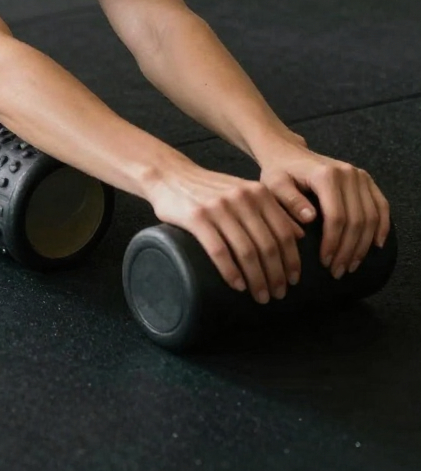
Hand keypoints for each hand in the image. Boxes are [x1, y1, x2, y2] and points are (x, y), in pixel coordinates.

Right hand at [146, 163, 307, 303]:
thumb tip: (300, 235)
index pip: (284, 233)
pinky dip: (231, 272)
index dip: (292, 260)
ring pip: (246, 251)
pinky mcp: (196, 217)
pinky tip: (237, 285)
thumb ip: (269, 208)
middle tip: (277, 295)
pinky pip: (219, 250)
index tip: (293, 281)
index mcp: (258, 193)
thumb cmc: (209, 188)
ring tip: (260, 296)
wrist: (169, 175)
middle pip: (267, 245)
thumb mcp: (243, 190)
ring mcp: (218, 207)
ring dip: (256, 279)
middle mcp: (242, 198)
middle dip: (276, 275)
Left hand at [256, 140, 390, 279]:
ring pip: (371, 216)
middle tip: (339, 271)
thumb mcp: (274, 185)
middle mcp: (347, 173)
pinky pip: (381, 205)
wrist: (288, 153)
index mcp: (325, 175)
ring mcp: (359, 175)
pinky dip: (381, 226)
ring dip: (364, 244)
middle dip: (349, 249)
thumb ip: (290, 200)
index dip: (334, 243)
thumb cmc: (278, 172)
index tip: (326, 262)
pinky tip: (376, 245)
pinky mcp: (366, 179)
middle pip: (356, 219)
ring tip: (352, 264)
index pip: (336, 216)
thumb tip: (309, 218)